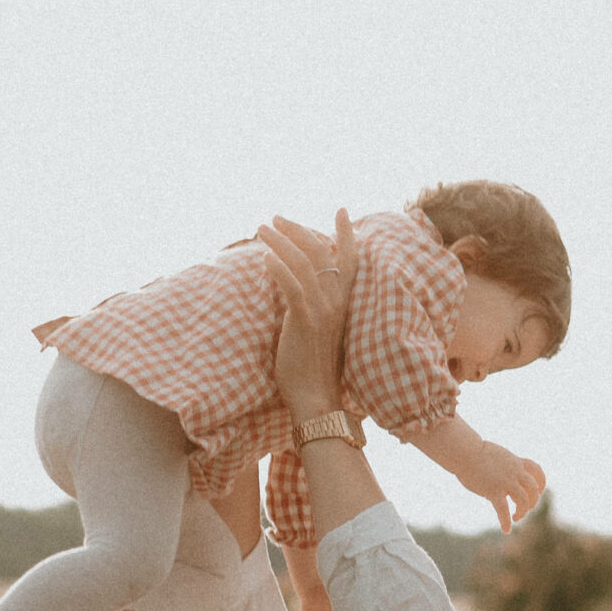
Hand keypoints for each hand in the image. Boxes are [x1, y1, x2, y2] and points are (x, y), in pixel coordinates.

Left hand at [257, 210, 359, 420]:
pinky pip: (292, 285)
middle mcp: (337, 302)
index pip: (351, 260)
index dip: (347, 234)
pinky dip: (277, 267)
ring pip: (303, 262)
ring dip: (280, 241)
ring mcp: (322, 310)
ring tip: (261, 229)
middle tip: (275, 218)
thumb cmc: (314, 370)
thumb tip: (298, 289)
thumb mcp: (321, 332)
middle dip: (297, 229)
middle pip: (321, 251)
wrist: (317, 400)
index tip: (341, 210)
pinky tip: (264, 257)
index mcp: (344, 303)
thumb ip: (316, 308)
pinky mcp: (305, 321)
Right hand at [462, 441, 546, 532]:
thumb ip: (503, 465)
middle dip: (532, 501)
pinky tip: (506, 530)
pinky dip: (506, 522)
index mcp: (515, 462)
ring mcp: (505, 482)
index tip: (538, 491)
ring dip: (522, 512)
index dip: (541, 483)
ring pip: (523, 500)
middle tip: (525, 509)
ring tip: (516, 517)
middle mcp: (514, 472)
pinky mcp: (493, 491)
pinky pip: (503, 510)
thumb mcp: (496, 456)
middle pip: (533, 489)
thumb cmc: (473, 453)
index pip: (537, 470)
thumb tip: (502, 472)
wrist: (464, 452)